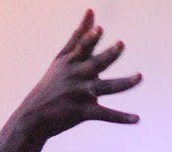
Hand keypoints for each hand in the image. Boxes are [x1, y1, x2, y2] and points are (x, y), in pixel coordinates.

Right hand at [14, 9, 141, 140]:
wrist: (33, 118)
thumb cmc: (50, 86)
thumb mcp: (62, 60)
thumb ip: (79, 36)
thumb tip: (91, 11)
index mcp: (71, 63)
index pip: (83, 48)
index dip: (90, 39)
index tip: (99, 29)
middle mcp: (76, 77)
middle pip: (96, 64)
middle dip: (108, 55)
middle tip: (120, 45)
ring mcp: (80, 95)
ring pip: (105, 87)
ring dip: (123, 83)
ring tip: (139, 77)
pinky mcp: (83, 113)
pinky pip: (105, 114)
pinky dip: (121, 117)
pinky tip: (136, 119)